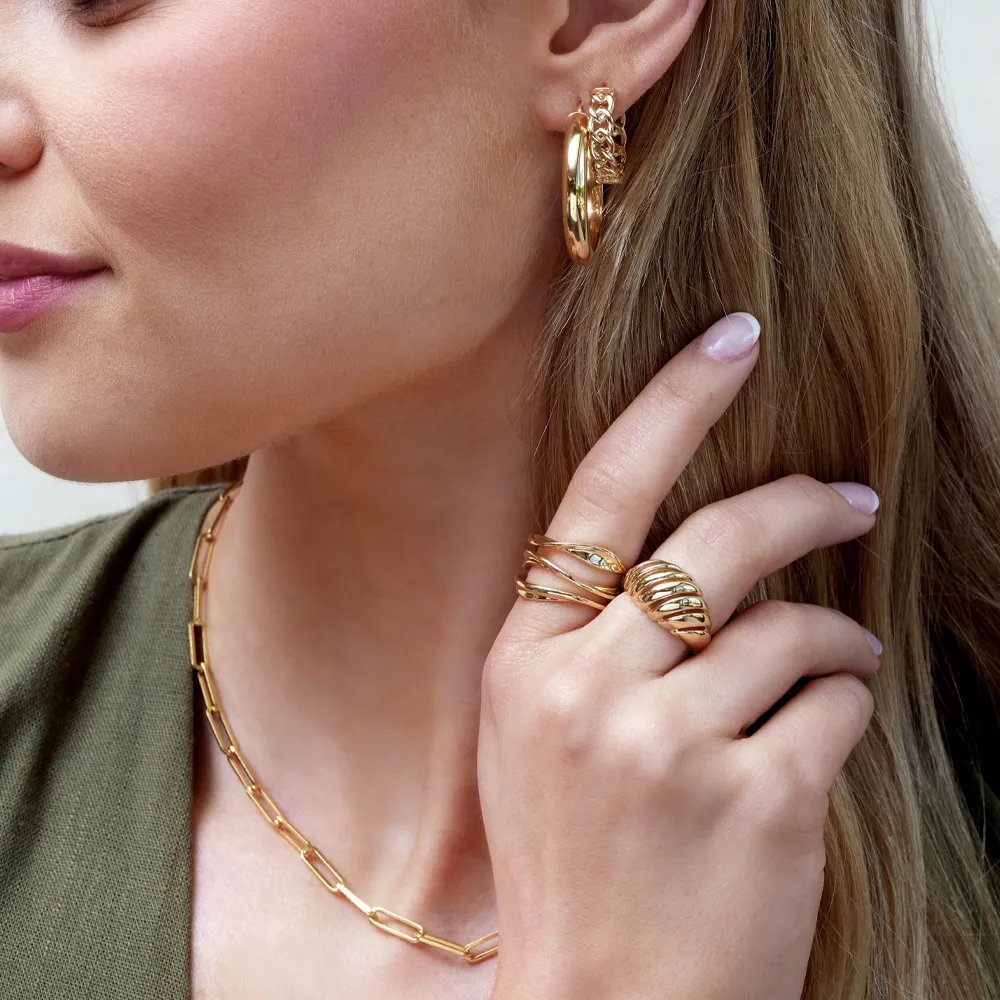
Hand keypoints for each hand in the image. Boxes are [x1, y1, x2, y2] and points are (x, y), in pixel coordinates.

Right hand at [477, 313, 881, 999]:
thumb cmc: (573, 855)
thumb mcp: (537, 732)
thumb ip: (589, 634)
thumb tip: (684, 540)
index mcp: (524, 661)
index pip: (600, 496)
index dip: (672, 405)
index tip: (732, 339)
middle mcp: (588, 690)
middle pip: (715, 543)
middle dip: (798, 504)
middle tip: (848, 495)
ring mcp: (670, 748)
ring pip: (793, 627)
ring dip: (831, 635)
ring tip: (834, 660)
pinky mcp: (757, 803)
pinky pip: (836, 702)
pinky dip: (845, 704)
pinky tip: (817, 744)